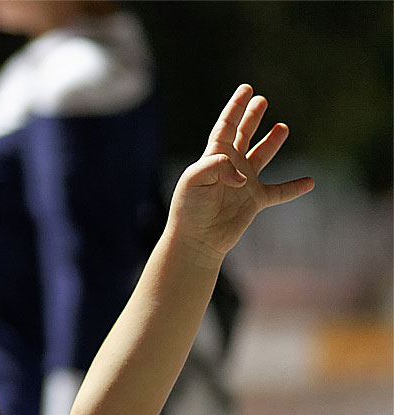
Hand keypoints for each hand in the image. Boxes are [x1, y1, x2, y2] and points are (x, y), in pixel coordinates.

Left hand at [168, 84, 314, 262]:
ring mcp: (244, 183)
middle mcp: (230, 167)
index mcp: (213, 157)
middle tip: (261, 100)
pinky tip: (310, 182)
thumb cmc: (190, 209)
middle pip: (243, 135)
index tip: (246, 89)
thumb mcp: (195, 181)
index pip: (226, 126)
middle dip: (251, 117)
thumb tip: (243, 174)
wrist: (196, 239)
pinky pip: (279, 192)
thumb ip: (216, 167)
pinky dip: (294, 187)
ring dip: (271, 142)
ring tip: (282, 127)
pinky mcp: (254, 201)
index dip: (235, 107)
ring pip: (261, 156)